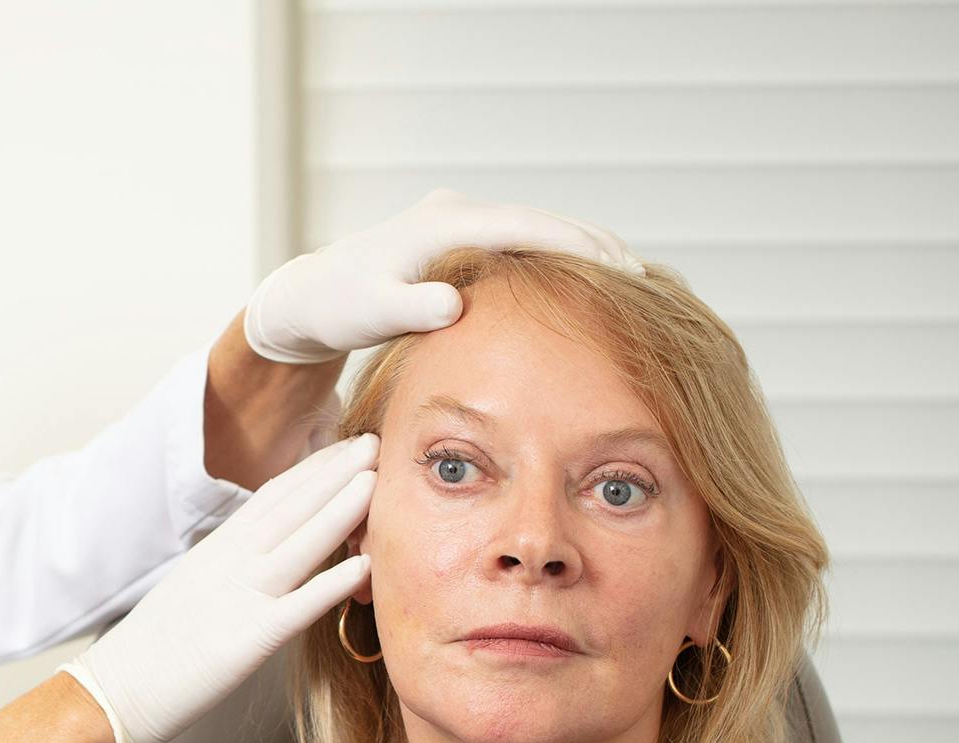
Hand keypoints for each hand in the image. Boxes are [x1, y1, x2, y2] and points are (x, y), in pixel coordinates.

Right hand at [59, 435, 376, 742]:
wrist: (116, 690)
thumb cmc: (155, 648)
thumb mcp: (195, 585)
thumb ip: (231, 564)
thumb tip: (264, 553)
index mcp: (218, 548)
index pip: (273, 496)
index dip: (313, 469)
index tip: (344, 449)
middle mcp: (231, 562)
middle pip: (291, 506)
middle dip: (336, 472)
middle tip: (373, 443)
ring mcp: (241, 596)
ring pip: (300, 543)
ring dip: (342, 509)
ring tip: (378, 482)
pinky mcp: (249, 639)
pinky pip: (299, 606)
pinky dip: (333, 583)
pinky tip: (366, 566)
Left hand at [243, 186, 645, 363]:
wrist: (314, 296)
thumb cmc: (341, 307)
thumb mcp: (370, 313)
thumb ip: (410, 309)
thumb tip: (452, 304)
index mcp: (446, 224)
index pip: (528, 227)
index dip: (579, 248)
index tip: (621, 271)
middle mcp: (457, 211)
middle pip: (544, 220)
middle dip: (596, 246)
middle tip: (644, 279)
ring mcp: (460, 222)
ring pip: (538, 228)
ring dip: (583, 250)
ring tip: (630, 281)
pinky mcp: (461, 239)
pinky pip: (522, 242)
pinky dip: (558, 256)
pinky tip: (584, 284)